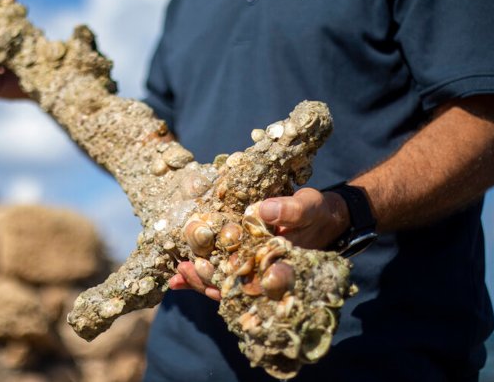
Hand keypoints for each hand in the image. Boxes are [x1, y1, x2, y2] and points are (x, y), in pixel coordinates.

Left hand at [168, 187, 349, 300]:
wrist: (316, 216)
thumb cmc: (315, 213)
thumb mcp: (308, 207)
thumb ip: (291, 210)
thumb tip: (264, 209)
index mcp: (284, 266)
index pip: (264, 281)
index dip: (244, 281)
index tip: (225, 273)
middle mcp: (265, 274)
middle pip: (236, 286)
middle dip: (211, 282)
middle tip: (188, 271)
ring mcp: (252, 271)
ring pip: (224, 283)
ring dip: (201, 280)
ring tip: (178, 274)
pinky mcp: (240, 263)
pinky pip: (218, 272)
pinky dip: (199, 275)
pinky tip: (177, 277)